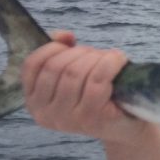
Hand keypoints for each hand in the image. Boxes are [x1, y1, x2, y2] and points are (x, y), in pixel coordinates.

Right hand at [21, 30, 142, 145]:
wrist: (128, 124)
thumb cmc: (100, 94)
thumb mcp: (74, 74)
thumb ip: (61, 53)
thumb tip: (63, 35)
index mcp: (34, 101)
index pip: (32, 66)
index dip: (51, 47)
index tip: (70, 42)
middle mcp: (45, 113)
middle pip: (56, 67)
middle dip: (80, 53)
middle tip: (98, 55)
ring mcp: (68, 119)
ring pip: (75, 72)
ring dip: (96, 57)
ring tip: (110, 59)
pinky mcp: (92, 119)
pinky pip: (97, 81)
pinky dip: (110, 64)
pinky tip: (119, 61)